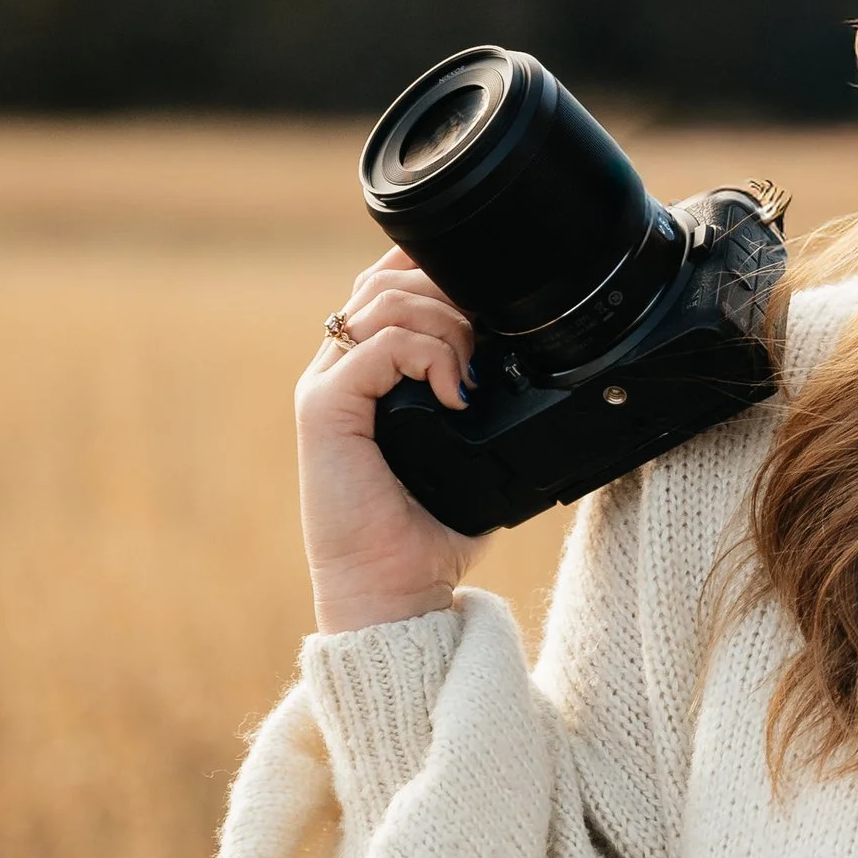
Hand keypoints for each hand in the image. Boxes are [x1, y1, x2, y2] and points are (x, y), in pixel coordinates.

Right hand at [296, 248, 480, 632]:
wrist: (391, 590)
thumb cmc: (427, 534)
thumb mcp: (470, 454)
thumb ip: (482, 405)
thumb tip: (534, 371)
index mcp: (364, 376)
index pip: (382, 287)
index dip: (428, 267)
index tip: (481, 287)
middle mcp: (337, 373)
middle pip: (382, 282)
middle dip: (445, 290)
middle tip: (485, 338)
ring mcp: (325, 388)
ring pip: (380, 304)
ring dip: (443, 323)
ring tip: (471, 372)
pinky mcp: (324, 410)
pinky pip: (376, 347)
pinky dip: (428, 356)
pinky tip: (455, 394)